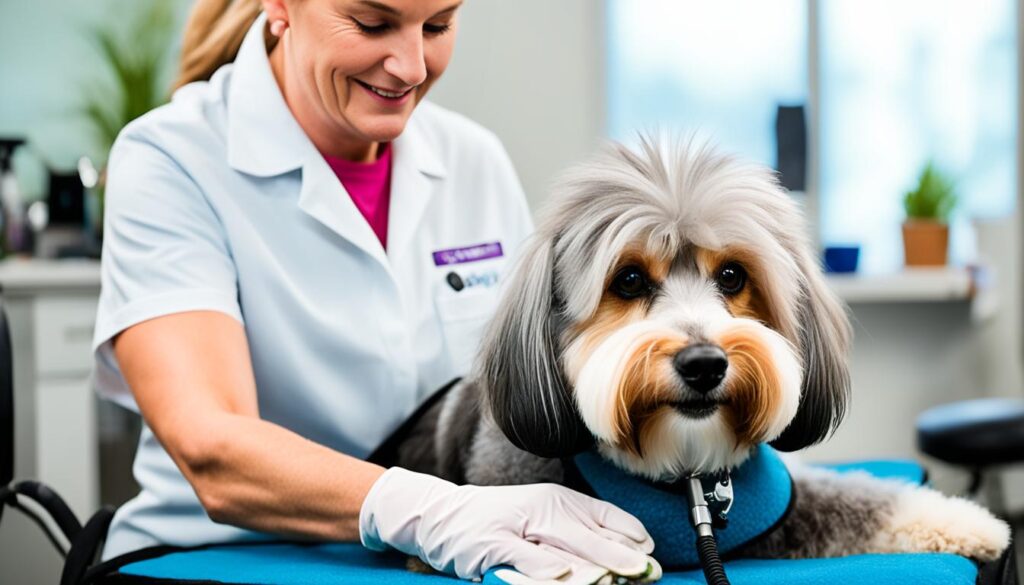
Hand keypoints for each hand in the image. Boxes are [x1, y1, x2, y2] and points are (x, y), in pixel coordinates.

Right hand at [360, 467, 656, 580]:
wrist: (439, 515)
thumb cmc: (497, 521)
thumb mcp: (541, 519)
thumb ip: (579, 535)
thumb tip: (627, 550)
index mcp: (559, 501)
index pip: (606, 519)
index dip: (632, 539)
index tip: (652, 557)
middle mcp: (543, 509)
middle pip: (592, 538)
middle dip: (624, 560)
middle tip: (649, 574)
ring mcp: (518, 526)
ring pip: (565, 550)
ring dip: (595, 568)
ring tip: (620, 579)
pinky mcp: (494, 544)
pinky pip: (527, 560)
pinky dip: (547, 570)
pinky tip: (565, 578)